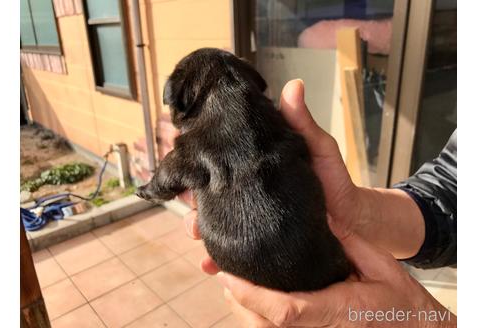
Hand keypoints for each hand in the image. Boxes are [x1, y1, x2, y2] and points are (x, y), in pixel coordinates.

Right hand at [183, 79, 363, 272]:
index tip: (183, 164)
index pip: (219, 165)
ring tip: (195, 236)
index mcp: (254, 170)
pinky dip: (218, 260)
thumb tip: (293, 86)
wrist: (351, 219)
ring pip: (215, 225)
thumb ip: (301, 122)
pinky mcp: (260, 243)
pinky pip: (234, 252)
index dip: (198, 164)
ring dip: (199, 231)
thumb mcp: (318, 147)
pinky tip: (211, 267)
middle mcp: (248, 194)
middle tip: (187, 205)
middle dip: (192, 202)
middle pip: (209, 197)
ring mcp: (252, 219)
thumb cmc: (334, 180)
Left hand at [216, 225, 456, 327]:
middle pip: (264, 325)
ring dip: (244, 310)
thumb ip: (346, 242)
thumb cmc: (400, 301)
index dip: (252, 295)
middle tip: (224, 272)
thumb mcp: (379, 264)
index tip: (227, 275)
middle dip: (239, 300)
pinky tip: (253, 300)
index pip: (286, 311)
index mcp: (338, 312)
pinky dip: (258, 319)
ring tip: (234, 282)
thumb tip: (318, 215)